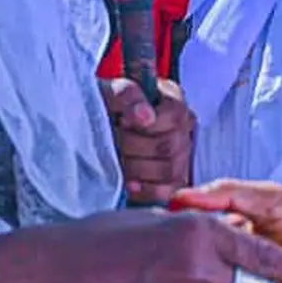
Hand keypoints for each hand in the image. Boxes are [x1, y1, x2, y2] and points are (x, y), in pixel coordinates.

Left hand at [103, 76, 193, 203]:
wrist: (98, 127)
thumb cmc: (107, 105)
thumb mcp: (111, 90)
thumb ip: (127, 94)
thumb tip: (146, 116)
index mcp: (173, 101)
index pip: (175, 116)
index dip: (147, 124)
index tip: (123, 121)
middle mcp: (183, 128)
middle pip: (169, 146)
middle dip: (135, 146)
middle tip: (115, 140)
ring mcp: (181, 156)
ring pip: (170, 170)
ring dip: (138, 167)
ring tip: (118, 159)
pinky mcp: (173, 181)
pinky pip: (168, 191)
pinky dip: (147, 190)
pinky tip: (130, 185)